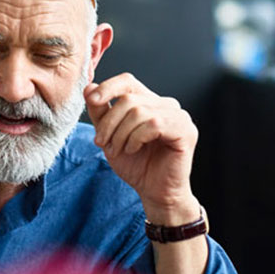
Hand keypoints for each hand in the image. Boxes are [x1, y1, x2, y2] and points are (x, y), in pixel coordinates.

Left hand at [84, 73, 199, 223]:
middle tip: (103, 143)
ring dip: (121, 134)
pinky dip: (137, 138)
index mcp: (149, 102)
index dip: (108, 87)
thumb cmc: (135, 164)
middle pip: (128, 99)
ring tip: (120, 149)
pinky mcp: (186, 130)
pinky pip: (153, 124)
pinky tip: (134, 149)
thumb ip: (100, 112)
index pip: (127, 81)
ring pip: (139, 111)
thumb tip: (89, 87)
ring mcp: (179, 116)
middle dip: (109, 122)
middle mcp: (166, 104)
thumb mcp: (109, 135)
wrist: (154, 192)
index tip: (92, 100)